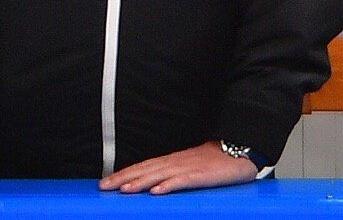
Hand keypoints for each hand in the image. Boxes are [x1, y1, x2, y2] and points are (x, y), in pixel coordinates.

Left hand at [101, 142, 258, 194]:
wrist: (239, 150)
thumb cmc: (214, 163)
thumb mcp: (189, 169)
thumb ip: (173, 176)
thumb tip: (153, 187)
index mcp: (171, 162)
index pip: (142, 167)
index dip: (123, 174)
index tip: (105, 182)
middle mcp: (175, 162)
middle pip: (144, 170)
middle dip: (123, 178)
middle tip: (103, 187)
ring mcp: (188, 168)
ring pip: (158, 175)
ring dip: (140, 182)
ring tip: (123, 190)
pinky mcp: (201, 175)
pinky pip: (183, 181)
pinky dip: (169, 185)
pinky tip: (157, 192)